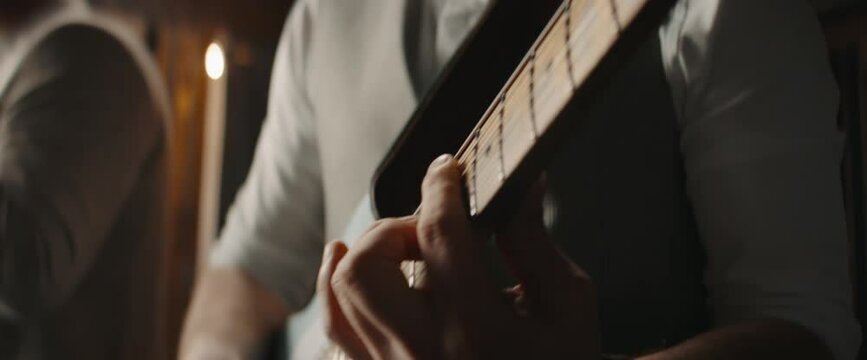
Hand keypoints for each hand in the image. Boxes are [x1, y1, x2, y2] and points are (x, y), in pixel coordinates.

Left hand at [317, 155, 597, 358]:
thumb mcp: (567, 305)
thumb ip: (533, 241)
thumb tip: (520, 184)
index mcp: (478, 330)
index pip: (439, 236)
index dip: (440, 188)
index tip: (447, 169)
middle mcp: (425, 351)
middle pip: (370, 263)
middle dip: (397, 227)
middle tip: (433, 229)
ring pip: (343, 290)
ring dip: (369, 249)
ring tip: (407, 245)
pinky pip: (336, 326)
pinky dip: (332, 283)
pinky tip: (345, 255)